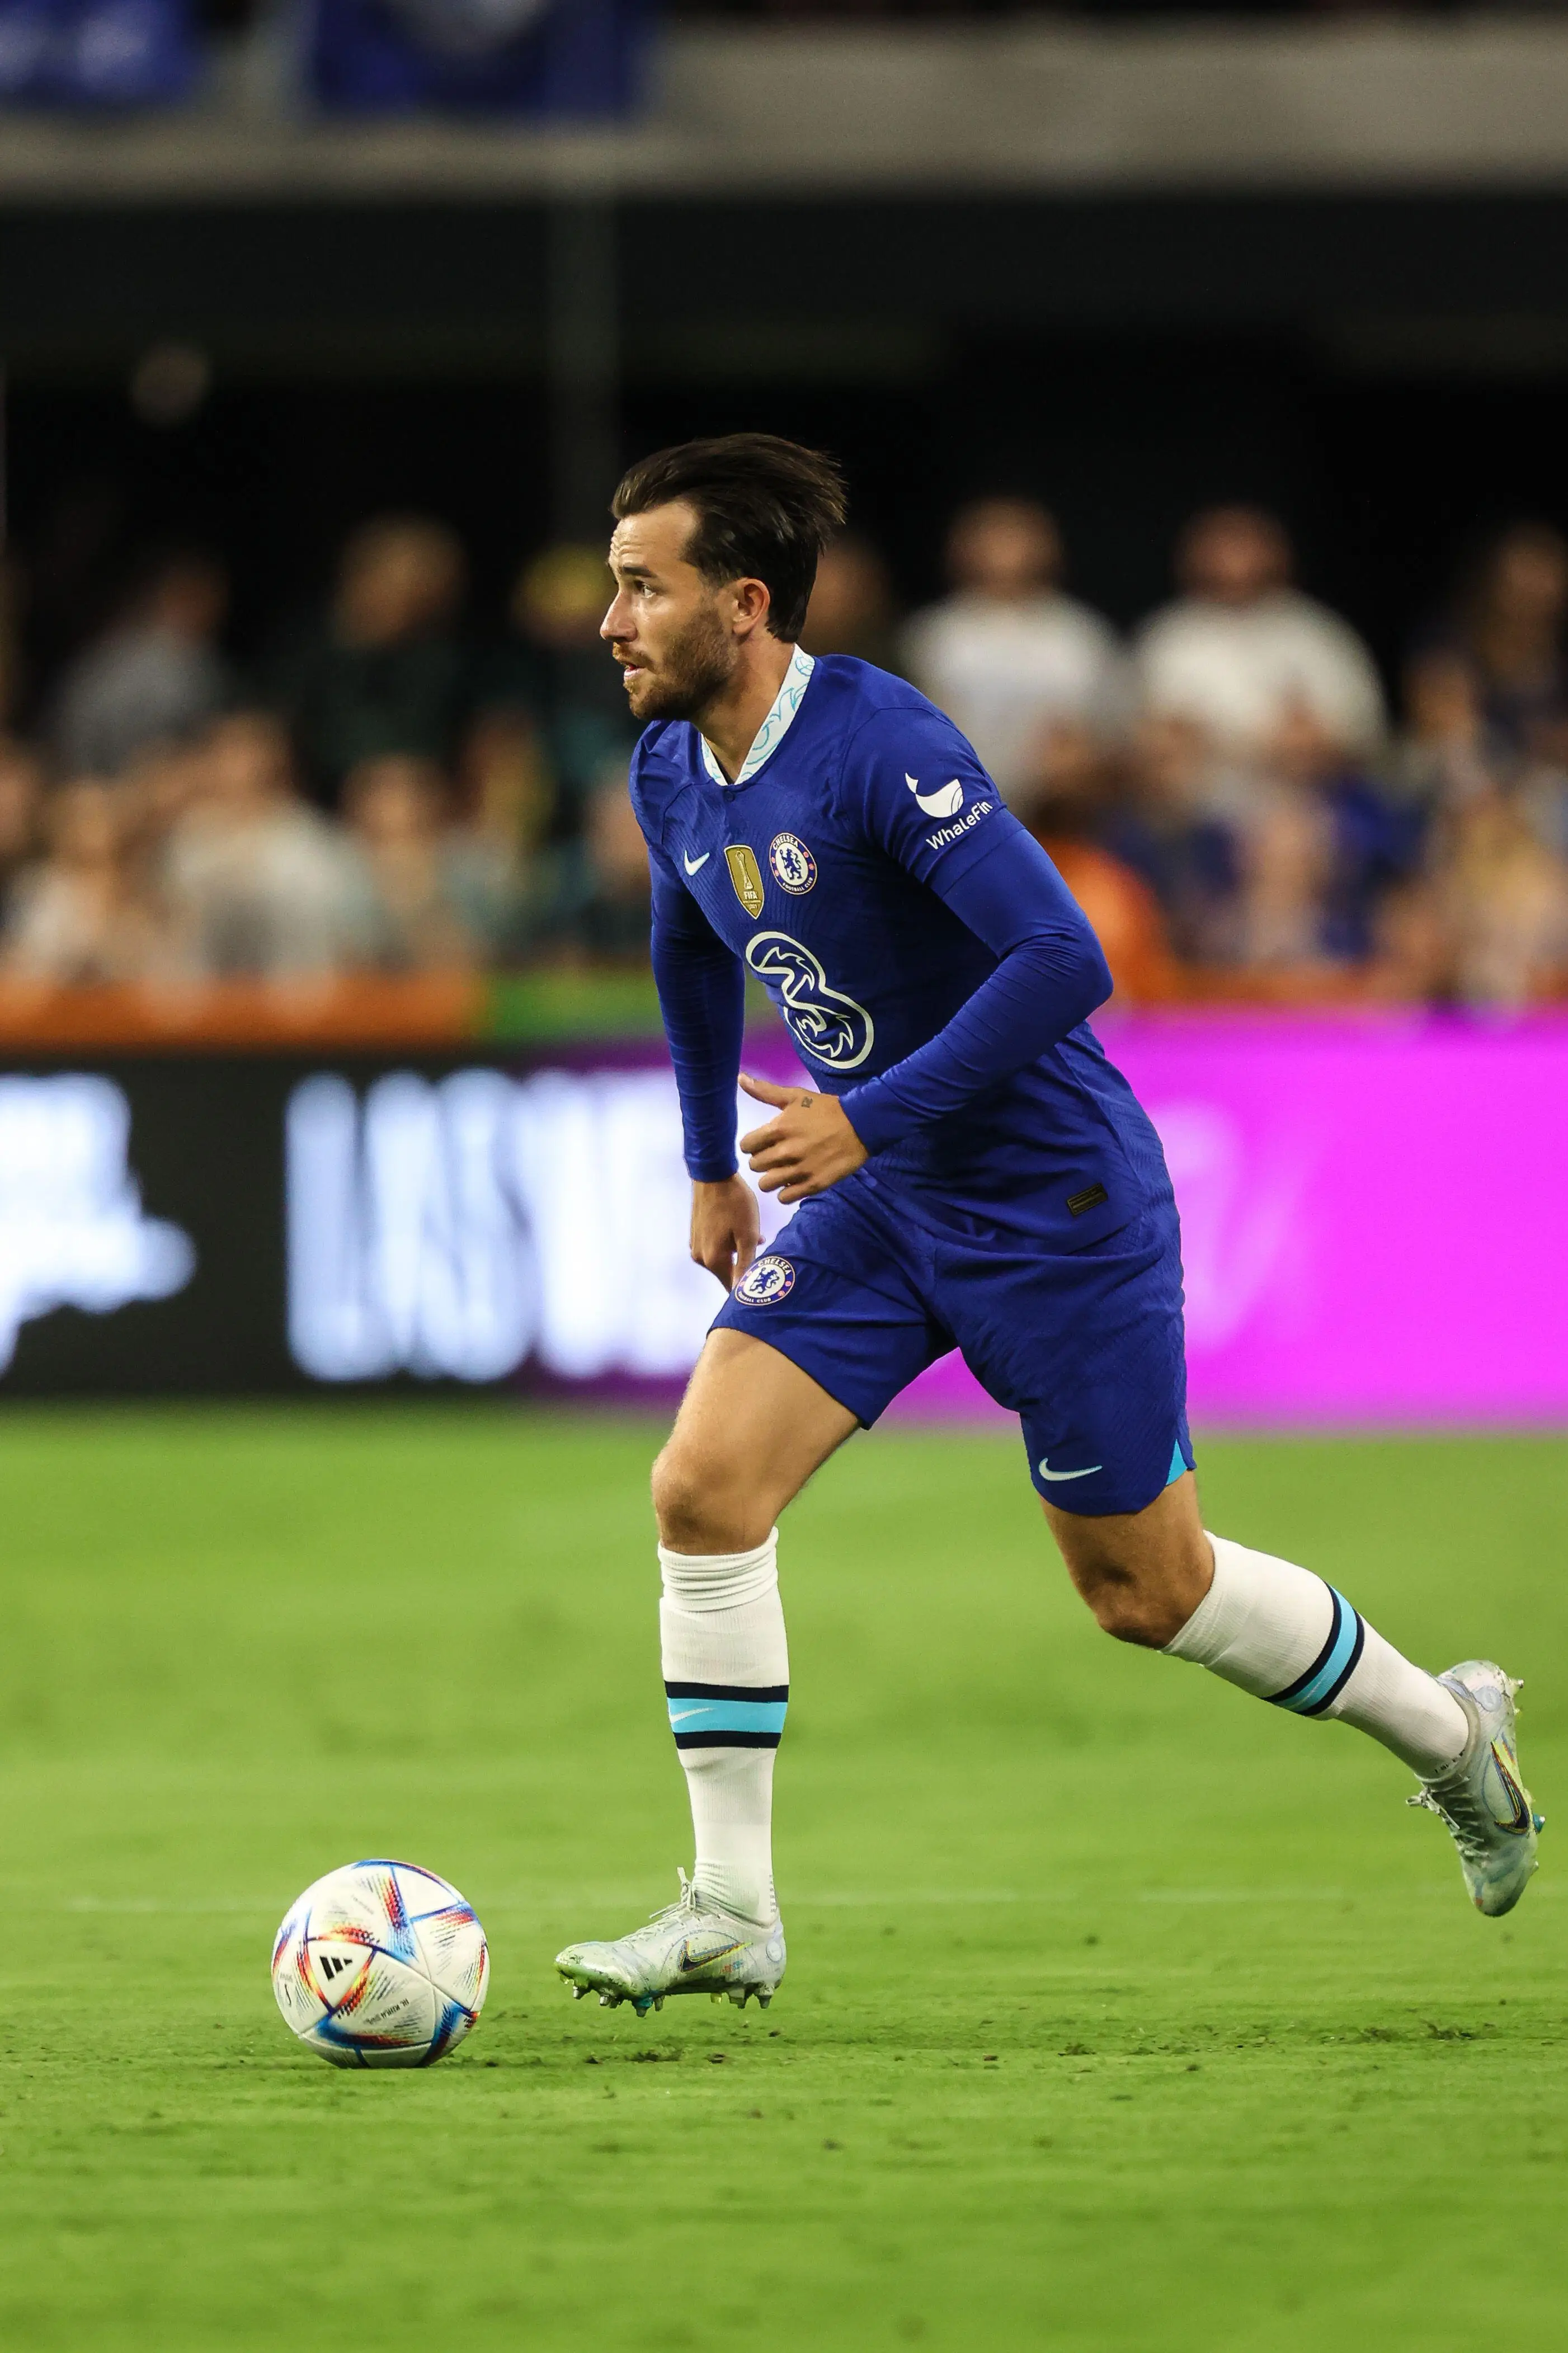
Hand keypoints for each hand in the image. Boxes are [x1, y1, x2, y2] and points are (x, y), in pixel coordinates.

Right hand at [690, 1174, 761, 1291]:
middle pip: (727, 1272)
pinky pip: (715, 1247)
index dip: (748, 1285)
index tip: (762, 1279)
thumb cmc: (735, 1203)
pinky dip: (729, 1243)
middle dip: (745, 1265)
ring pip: (723, 1258)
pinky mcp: (695, 1233)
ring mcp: (695, 1244)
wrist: (713, 1174)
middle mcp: (700, 1256)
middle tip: (763, 1249)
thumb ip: (745, 1265)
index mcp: (713, 1260)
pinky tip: (741, 1230)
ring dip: (739, 1252)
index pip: (731, 1286)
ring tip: (755, 1236)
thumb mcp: (747, 1235)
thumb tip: (741, 1292)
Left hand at [738, 1073, 867, 1203]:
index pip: (746, 1145)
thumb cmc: (826, 1109)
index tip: (763, 1143)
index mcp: (778, 1129)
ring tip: (783, 1170)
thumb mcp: (796, 1096)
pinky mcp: (813, 1185)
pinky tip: (793, 1181)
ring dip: (771, 1177)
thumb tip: (740, 1078)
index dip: (752, 1144)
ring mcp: (800, 1170)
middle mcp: (786, 1152)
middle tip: (775, 1155)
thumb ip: (765, 1091)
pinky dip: (786, 1191)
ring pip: (766, 1184)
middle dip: (762, 1160)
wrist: (861, 1125)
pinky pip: (784, 1198)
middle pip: (755, 1165)